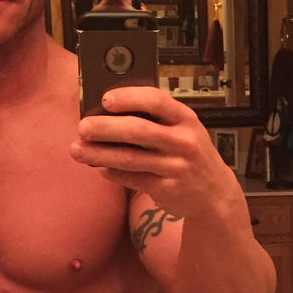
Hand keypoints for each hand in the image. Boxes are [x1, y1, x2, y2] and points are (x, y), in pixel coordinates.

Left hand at [70, 86, 239, 221]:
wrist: (215, 194)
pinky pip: (133, 179)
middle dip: (106, 128)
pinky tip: (99, 168)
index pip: (156, 101)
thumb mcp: (183, 130)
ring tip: (78, 150)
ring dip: (100, 154)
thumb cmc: (189, 154)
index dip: (129, 98)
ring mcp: (177, 167)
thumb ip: (155, 120)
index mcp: (185, 118)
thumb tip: (108, 111)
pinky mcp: (168, 189)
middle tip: (82, 127)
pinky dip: (113, 173)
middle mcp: (183, 142)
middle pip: (139, 130)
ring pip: (131, 158)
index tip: (105, 98)